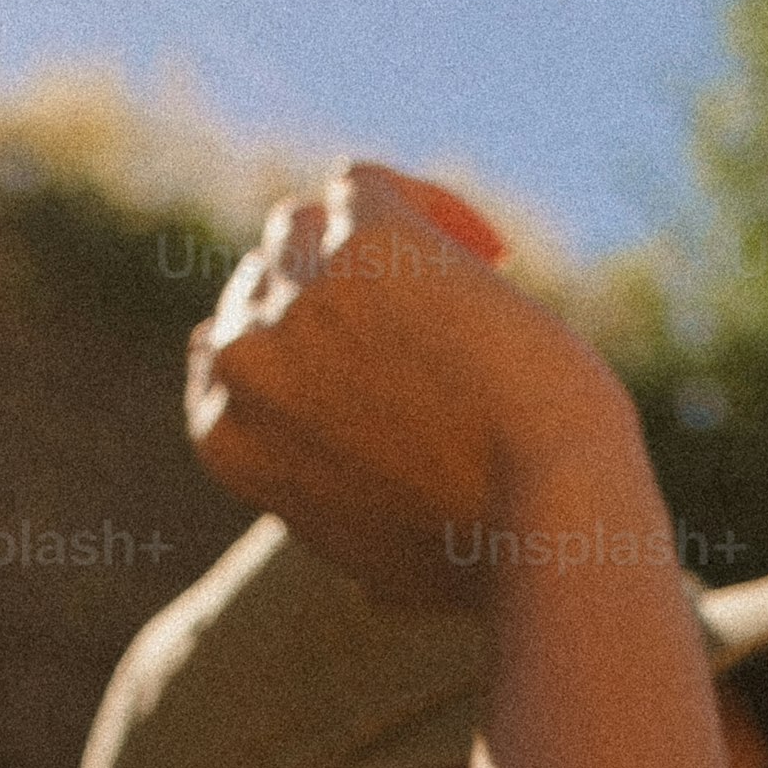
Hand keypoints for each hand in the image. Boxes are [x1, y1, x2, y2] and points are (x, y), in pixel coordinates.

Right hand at [185, 163, 652, 616]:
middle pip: (263, 279)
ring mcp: (299, 291)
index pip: (220, 349)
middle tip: (414, 310)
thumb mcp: (383, 574)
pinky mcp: (367, 239)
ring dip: (368, 239)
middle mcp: (242, 355)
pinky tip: (480, 248)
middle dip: (328, 287)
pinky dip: (417, 205)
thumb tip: (363, 582)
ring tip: (449, 274)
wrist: (547, 509)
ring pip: (309, 222)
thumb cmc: (482, 558)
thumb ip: (353, 544)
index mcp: (224, 434)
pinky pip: (365, 185)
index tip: (356, 349)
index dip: (288, 341)